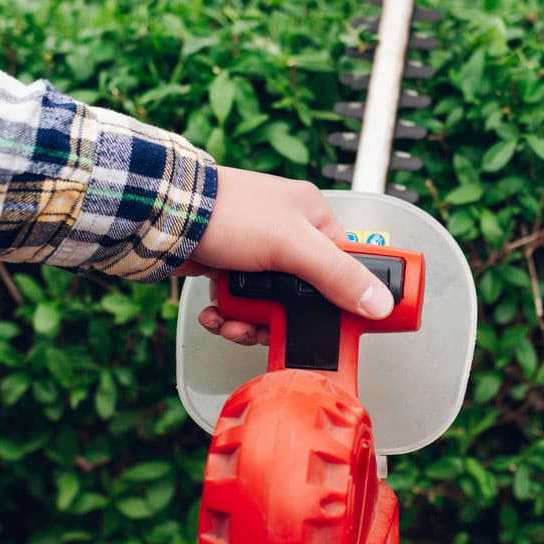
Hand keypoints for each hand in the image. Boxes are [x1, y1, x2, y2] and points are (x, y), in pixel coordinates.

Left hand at [178, 166, 392, 345]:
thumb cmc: (228, 214)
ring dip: (251, 323)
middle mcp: (286, 233)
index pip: (345, 264)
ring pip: (270, 305)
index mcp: (311, 216)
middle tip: (269, 329)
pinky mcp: (228, 268)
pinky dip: (229, 316)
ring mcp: (255, 253)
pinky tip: (217, 317)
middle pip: (304, 295)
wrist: (164, 216)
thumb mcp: (292, 245)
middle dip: (284, 319)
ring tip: (234, 325)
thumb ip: (337, 276)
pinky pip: (241, 304)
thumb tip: (380, 303)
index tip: (344, 325)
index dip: (345, 296)